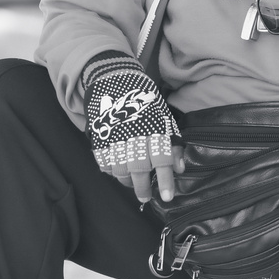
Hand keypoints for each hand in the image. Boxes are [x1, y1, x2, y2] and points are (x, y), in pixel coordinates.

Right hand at [84, 55, 181, 202]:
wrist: (115, 80)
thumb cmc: (145, 102)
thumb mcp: (165, 118)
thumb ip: (173, 143)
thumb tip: (179, 168)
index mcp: (154, 128)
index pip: (162, 159)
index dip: (165, 180)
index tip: (167, 197)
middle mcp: (135, 134)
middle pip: (139, 169)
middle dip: (143, 188)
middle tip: (145, 197)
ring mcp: (115, 136)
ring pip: (120, 169)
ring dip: (127, 181)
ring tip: (132, 183)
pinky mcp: (99, 137)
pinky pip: (104, 162)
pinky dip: (111, 170)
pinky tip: (118, 170)